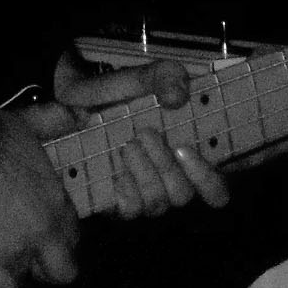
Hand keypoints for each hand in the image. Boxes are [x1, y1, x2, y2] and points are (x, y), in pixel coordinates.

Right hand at [0, 108, 84, 287]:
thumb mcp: (29, 120)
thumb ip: (58, 121)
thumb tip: (82, 114)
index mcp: (56, 200)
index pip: (73, 235)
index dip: (58, 237)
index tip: (44, 235)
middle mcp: (45, 230)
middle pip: (65, 269)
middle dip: (49, 267)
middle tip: (31, 261)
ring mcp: (19, 251)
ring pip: (35, 284)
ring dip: (22, 279)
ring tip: (8, 277)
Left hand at [47, 51, 231, 218]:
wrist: (71, 101)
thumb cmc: (116, 93)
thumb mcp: (141, 78)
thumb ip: (164, 77)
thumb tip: (178, 94)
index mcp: (186, 157)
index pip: (216, 189)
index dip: (211, 181)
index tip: (186, 149)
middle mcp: (170, 181)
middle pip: (184, 195)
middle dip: (166, 166)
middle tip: (146, 134)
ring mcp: (144, 194)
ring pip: (158, 203)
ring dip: (144, 173)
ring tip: (126, 145)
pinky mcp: (119, 203)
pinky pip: (131, 210)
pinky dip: (125, 190)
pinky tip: (115, 169)